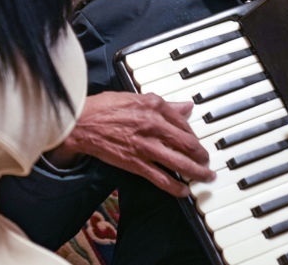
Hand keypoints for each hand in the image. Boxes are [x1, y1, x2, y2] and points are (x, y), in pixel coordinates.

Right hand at [47, 91, 215, 197]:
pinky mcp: (135, 163)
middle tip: (207, 162)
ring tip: (205, 177)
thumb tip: (186, 107)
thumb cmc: (103, 108)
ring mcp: (145, 146)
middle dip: (202, 156)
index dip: (194, 135)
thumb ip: (164, 105)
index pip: (184, 123)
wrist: (80, 123)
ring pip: (180, 162)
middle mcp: (153, 125)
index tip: (196, 142)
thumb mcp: (135, 98)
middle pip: (188, 144)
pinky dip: (175, 186)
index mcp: (154, 106)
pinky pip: (161, 178)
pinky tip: (183, 190)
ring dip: (196, 172)